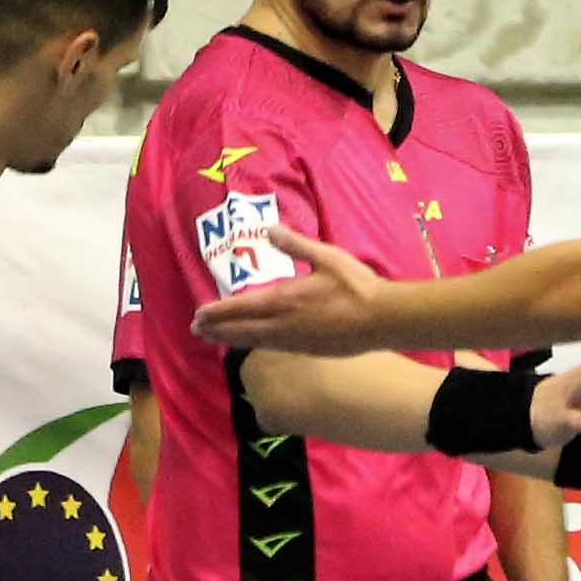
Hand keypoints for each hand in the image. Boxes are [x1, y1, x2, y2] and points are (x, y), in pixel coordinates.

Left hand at [190, 226, 397, 352]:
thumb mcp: (326, 257)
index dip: (217, 311)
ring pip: (254, 341)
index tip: (198, 315)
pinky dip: (256, 345)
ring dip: (232, 339)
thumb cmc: (356, 286)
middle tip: (197, 331)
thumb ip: (295, 244)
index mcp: (284, 298)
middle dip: (217, 329)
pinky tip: (254, 344)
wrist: (383, 319)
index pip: (240, 307)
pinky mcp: (308, 350)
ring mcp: (295, 341)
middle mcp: (282, 323)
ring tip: (216, 339)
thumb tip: (270, 230)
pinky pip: (273, 348)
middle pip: (241, 329)